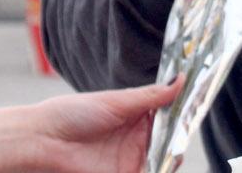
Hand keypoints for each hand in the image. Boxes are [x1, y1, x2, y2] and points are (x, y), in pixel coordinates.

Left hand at [0, 78, 181, 172]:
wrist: (44, 141)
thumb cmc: (72, 114)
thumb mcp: (116, 101)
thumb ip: (150, 96)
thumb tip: (180, 78)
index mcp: (135, 114)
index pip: (167, 114)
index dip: (183, 111)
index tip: (198, 105)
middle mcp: (136, 137)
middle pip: (170, 140)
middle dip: (181, 137)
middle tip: (188, 132)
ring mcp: (132, 159)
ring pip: (163, 161)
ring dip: (173, 157)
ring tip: (177, 151)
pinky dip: (160, 171)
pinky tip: (165, 165)